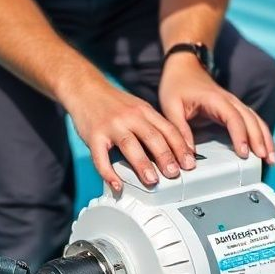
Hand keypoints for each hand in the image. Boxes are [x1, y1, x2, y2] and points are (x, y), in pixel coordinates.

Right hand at [66, 78, 196, 189]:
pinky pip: (101, 157)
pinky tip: (117, 185)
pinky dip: (109, 173)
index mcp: (144, 111)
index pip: (168, 130)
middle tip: (174, 174)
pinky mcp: (93, 135)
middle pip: (152, 137)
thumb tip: (174, 151)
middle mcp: (130, 116)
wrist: (85, 89)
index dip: (181, 148)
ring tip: (152, 180)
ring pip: (130, 145)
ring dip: (142, 164)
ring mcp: (111, 125)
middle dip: (166, 157)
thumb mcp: (138, 108)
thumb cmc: (113, 103)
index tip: (189, 164)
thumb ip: (153, 126)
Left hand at [159, 53, 274, 164]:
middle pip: (251, 120)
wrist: (184, 67)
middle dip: (260, 141)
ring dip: (266, 139)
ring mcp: (235, 104)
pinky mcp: (236, 109)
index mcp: (215, 100)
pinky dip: (262, 135)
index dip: (240, 136)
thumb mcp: (170, 107)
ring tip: (272, 159)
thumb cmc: (177, 85)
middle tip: (265, 160)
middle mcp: (230, 100)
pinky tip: (266, 149)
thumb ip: (180, 130)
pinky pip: (254, 121)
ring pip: (256, 120)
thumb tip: (189, 156)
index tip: (244, 153)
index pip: (233, 118)